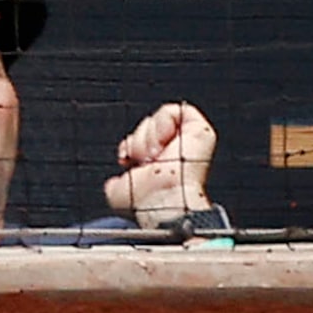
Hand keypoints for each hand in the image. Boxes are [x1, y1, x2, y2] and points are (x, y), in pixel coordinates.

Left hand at [102, 101, 216, 227]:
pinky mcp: (199, 130)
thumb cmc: (146, 202)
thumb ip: (115, 184)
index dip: (130, 145)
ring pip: (156, 119)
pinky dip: (162, 123)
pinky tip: (162, 142)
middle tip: (145, 159)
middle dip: (138, 141)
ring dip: (148, 136)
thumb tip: (113, 184)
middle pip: (146, 126)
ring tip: (154, 154)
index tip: (126, 159)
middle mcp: (174, 152)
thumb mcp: (119, 194)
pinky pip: (172, 111)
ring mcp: (187, 140)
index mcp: (160, 165)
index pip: (140, 140)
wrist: (163, 198)